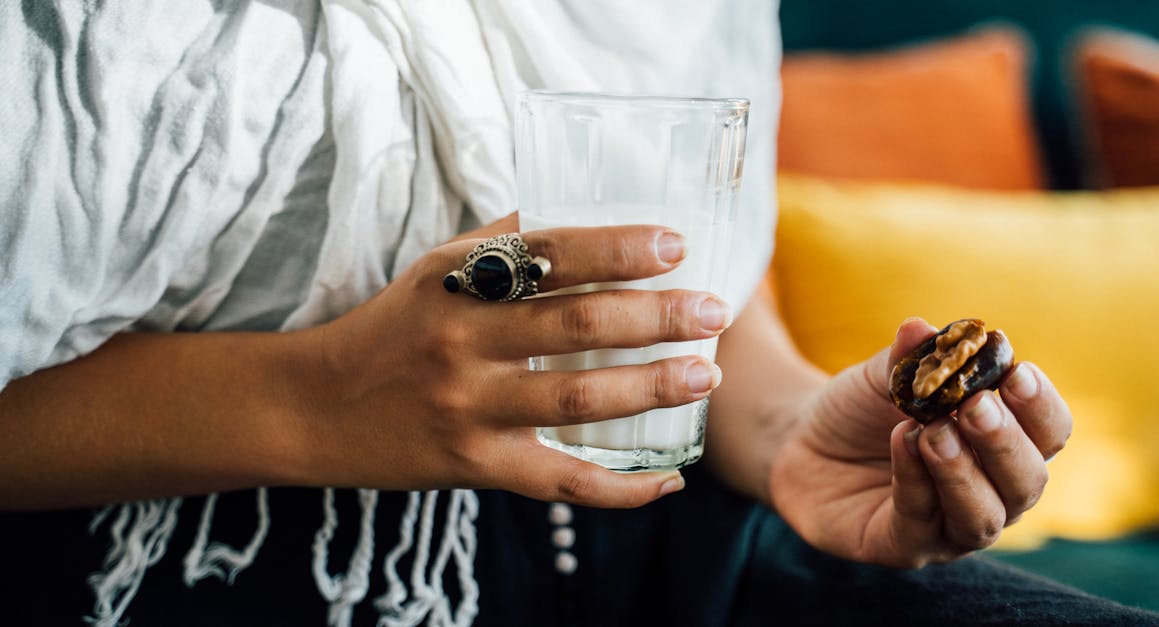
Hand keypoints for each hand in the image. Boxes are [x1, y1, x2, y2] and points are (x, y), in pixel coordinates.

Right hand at [294, 215, 729, 507]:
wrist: (316, 407)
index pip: (549, 254)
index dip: (617, 248)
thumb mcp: (436, 270)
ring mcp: (469, 409)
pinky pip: (560, 481)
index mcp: (457, 283)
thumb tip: (594, 215)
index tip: (676, 246)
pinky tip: (669, 478)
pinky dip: (620, 487)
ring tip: (706, 376)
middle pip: (575, 326)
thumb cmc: (394, 328)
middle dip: (656, 317)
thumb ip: (506, 245)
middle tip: (713, 311)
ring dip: (651, 388)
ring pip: (576, 401)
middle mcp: (462, 342)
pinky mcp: (476, 466)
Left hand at [767, 318, 1071, 567]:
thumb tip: (920, 328)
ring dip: (963, 471)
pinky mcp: (901, 548)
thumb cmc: (861, 409)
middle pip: (1026, 482)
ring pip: (983, 518)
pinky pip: (920, 523)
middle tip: (976, 405)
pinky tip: (902, 442)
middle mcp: (990, 494)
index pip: (1049, 434)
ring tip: (934, 431)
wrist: (801, 441)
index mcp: (1003, 446)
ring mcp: (948, 529)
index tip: (1018, 372)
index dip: (1040, 406)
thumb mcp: (884, 374)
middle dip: (1005, 442)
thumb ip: (910, 356)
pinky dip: (915, 481)